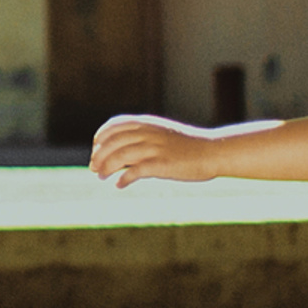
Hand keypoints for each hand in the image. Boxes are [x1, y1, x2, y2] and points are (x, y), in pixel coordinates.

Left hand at [89, 113, 220, 186]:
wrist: (214, 151)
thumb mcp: (162, 132)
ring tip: (101, 176)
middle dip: (99, 155)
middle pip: (112, 142)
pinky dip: (123, 178)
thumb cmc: (188, 145)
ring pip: (119, 156)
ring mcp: (154, 148)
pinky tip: (119, 185)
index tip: (95, 149)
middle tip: (94, 168)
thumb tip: (122, 149)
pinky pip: (134, 171)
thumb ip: (143, 136)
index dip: (100, 138)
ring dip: (106, 167)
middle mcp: (147, 133)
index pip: (113, 126)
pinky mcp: (161, 164)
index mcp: (146, 123)